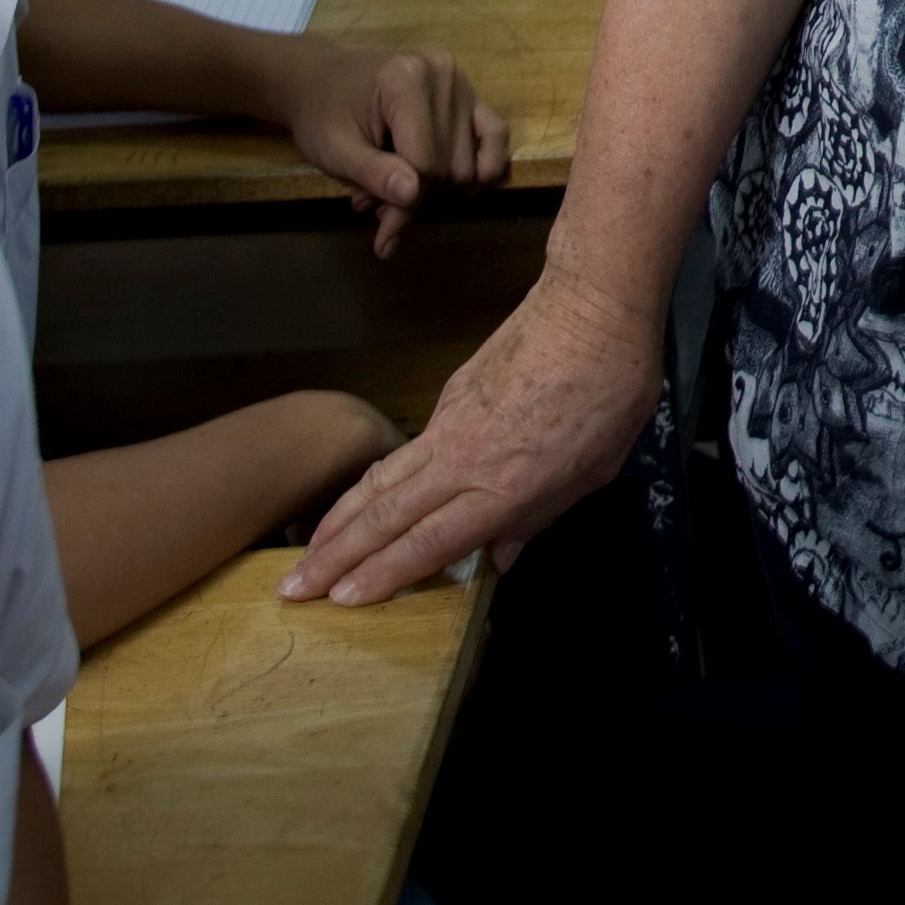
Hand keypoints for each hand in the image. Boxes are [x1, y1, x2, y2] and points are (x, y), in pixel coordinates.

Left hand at [273, 37, 512, 252]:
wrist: (322, 79)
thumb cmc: (322, 114)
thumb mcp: (333, 149)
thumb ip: (372, 173)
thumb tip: (412, 196)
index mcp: (404, 80)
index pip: (423, 162)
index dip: (403, 204)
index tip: (381, 233)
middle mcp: (442, 75)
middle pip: (448, 167)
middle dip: (415, 197)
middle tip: (377, 207)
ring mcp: (460, 83)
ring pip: (469, 164)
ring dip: (436, 190)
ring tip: (395, 189)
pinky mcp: (470, 94)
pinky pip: (496, 134)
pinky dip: (486, 165)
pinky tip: (467, 186)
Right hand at [282, 283, 659, 604]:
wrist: (591, 304)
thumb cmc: (612, 386)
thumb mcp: (597, 468)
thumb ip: (541, 516)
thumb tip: (498, 558)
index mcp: (506, 486)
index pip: (429, 543)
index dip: (383, 575)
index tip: (342, 600)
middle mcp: (464, 460)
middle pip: (385, 517)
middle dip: (335, 557)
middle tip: (292, 588)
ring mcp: (448, 424)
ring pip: (379, 482)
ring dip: (337, 521)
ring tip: (305, 553)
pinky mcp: (447, 396)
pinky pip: (401, 453)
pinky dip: (368, 484)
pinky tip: (358, 504)